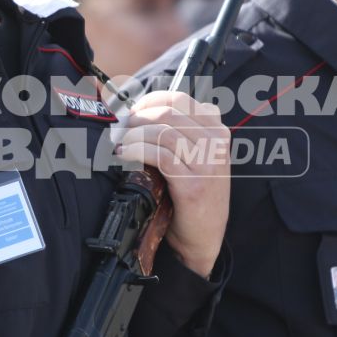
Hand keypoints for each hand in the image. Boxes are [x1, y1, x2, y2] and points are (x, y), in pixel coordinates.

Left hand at [113, 89, 229, 276]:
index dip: (148, 100)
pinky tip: (124, 155)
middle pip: (168, 112)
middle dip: (136, 118)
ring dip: (134, 134)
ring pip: (162, 131)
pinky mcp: (193, 184)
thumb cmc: (193, 197)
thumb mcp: (195, 158)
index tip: (129, 111)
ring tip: (119, 142)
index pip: (179, 98)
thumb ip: (177, 134)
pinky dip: (137, 151)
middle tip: (118, 129)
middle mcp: (216, 143)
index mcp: (217, 131)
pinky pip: (160, 156)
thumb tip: (136, 113)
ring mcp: (207, 163)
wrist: (204, 238)